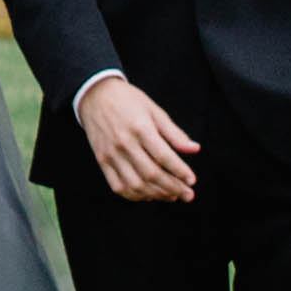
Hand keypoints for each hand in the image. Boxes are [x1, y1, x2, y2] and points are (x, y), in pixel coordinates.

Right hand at [74, 71, 198, 204]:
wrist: (95, 95)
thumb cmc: (128, 101)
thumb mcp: (154, 110)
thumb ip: (174, 133)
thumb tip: (195, 149)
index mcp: (140, 128)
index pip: (164, 156)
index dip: (180, 171)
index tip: (192, 180)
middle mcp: (125, 143)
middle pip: (151, 174)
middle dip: (173, 188)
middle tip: (188, 195)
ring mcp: (111, 154)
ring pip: (136, 184)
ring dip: (156, 194)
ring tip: (172, 196)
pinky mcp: (102, 161)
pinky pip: (118, 186)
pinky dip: (135, 195)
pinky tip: (148, 195)